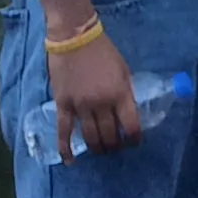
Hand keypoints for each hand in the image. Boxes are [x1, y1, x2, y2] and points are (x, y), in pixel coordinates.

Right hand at [49, 26, 142, 154]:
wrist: (74, 36)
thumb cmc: (102, 50)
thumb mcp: (123, 68)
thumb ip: (125, 90)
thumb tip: (128, 110)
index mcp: (120, 94)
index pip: (131, 126)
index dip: (134, 139)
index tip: (134, 143)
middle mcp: (102, 104)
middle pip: (110, 136)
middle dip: (115, 146)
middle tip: (115, 148)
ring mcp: (81, 106)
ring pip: (91, 137)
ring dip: (97, 148)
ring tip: (100, 151)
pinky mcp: (63, 105)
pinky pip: (64, 131)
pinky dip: (66, 149)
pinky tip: (70, 161)